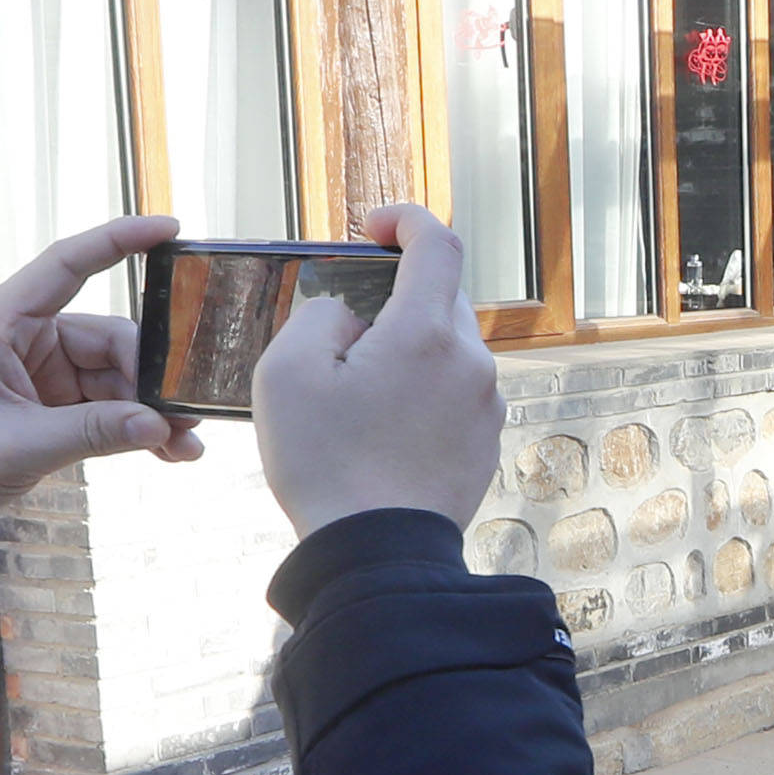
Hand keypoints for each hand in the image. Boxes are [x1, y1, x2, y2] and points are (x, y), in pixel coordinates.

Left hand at [0, 215, 201, 520]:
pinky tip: (166, 451)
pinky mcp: (50, 402)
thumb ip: (92, 432)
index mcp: (1, 321)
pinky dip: (133, 426)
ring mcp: (40, 370)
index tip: (170, 230)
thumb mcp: (18, 445)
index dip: (118, 241)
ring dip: (149, 410)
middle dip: (151, 377)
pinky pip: (105, 404)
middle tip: (187, 416)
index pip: (66, 264)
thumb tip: (159, 424)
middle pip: (108, 337)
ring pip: (115, 375)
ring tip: (184, 446)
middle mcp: (23, 336)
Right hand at [256, 204, 503, 537]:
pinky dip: (423, 392)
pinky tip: (383, 428)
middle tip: (348, 325)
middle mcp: (471, 362)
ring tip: (359, 390)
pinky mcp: (486, 444)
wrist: (377, 554)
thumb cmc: (326, 462)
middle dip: (397, 296)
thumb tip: (349, 313)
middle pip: (442, 298)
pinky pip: (455, 395)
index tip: (374, 227)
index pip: (438, 243)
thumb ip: (319, 316)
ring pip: (449, 350)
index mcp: (427, 331)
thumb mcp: (287, 371)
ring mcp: (486, 406)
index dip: (406, 221)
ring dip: (410, 350)